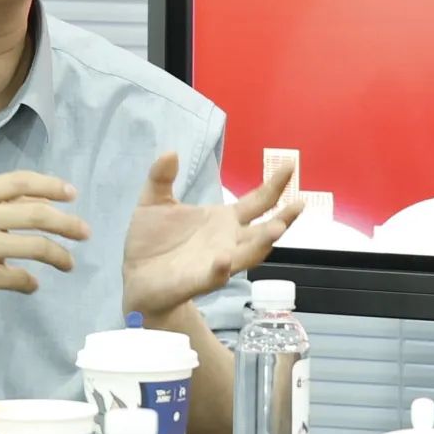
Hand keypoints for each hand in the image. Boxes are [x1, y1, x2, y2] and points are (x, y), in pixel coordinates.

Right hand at [0, 172, 89, 310]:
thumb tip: (37, 208)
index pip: (21, 182)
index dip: (51, 185)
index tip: (72, 194)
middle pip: (37, 213)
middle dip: (68, 223)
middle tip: (85, 232)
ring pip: (35, 247)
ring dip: (59, 256)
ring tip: (69, 264)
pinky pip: (19, 278)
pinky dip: (30, 282)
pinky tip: (32, 285)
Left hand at [123, 153, 302, 316]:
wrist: (135, 276)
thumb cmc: (152, 240)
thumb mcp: (153, 202)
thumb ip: (161, 177)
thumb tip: (171, 152)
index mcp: (222, 220)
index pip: (256, 202)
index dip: (274, 185)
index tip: (289, 164)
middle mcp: (228, 241)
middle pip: (263, 231)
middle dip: (282, 219)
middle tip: (299, 204)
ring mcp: (216, 262)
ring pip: (248, 255)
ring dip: (262, 243)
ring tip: (276, 229)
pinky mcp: (197, 281)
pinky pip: (214, 276)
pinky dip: (220, 268)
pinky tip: (223, 259)